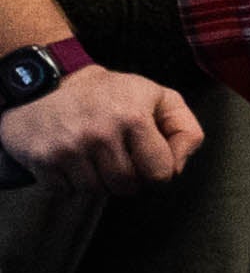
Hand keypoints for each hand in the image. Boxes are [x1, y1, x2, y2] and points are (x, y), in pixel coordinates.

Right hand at [0, 66, 199, 196]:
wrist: (44, 81)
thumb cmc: (108, 93)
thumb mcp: (157, 97)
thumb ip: (184, 129)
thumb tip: (179, 167)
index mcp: (133, 117)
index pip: (161, 173)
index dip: (158, 171)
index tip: (148, 160)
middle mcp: (100, 133)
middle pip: (127, 187)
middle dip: (127, 178)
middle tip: (118, 158)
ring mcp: (68, 147)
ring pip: (97, 191)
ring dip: (98, 180)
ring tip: (93, 155)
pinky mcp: (42, 158)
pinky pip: (66, 190)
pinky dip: (69, 181)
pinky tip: (70, 158)